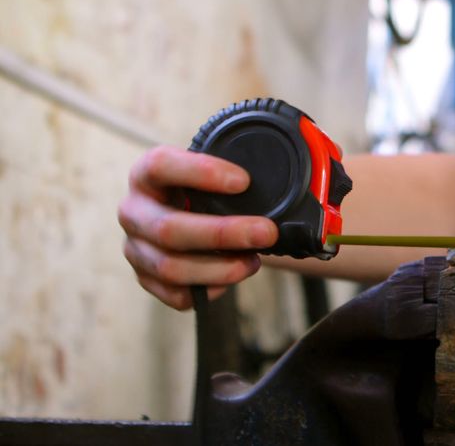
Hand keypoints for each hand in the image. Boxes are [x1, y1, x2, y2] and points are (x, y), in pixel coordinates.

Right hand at [117, 146, 277, 309]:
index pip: (162, 166)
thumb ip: (255, 164)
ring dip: (220, 268)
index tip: (244, 181)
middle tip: (268, 232)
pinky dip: (208, 289)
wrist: (192, 210)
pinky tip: (232, 277)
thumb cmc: (213, 188)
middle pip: (170, 229)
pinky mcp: (146, 278)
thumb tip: (317, 161)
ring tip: (254, 261)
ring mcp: (136, 248)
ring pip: (171, 268)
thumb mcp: (223, 168)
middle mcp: (134, 210)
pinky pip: (175, 294)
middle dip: (225, 233)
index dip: (201, 173)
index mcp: (147, 172)